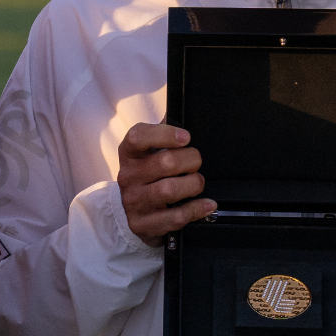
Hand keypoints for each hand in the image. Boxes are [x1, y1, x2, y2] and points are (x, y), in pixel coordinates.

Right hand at [118, 123, 214, 245]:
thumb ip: (162, 133)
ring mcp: (134, 202)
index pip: (137, 137)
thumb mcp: (149, 153)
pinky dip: (197, 209)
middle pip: (164, 163)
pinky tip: (206, 204)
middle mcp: (128, 177)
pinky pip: (175, 217)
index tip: (185, 137)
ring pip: (170, 190)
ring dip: (193, 184)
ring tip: (197, 183)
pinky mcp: (143, 224)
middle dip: (191, 161)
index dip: (164, 134)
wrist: (130, 213)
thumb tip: (180, 111)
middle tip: (196, 163)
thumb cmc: (147, 177)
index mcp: (129, 154)